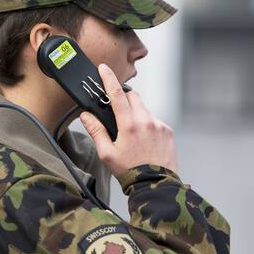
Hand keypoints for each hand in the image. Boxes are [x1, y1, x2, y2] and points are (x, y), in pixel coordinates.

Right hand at [79, 63, 178, 177]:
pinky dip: (147, 125)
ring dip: (136, 114)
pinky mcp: (168, 131)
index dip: (109, 79)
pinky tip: (144, 141)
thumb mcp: (107, 154)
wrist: (156, 185)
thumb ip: (96, 131)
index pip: (117, 94)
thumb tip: (85, 115)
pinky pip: (155, 120)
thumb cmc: (130, 171)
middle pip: (133, 97)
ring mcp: (159, 125)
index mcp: (129, 125)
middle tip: (117, 114)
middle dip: (124, 99)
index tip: (103, 68)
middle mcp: (146, 121)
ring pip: (144, 109)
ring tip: (132, 135)